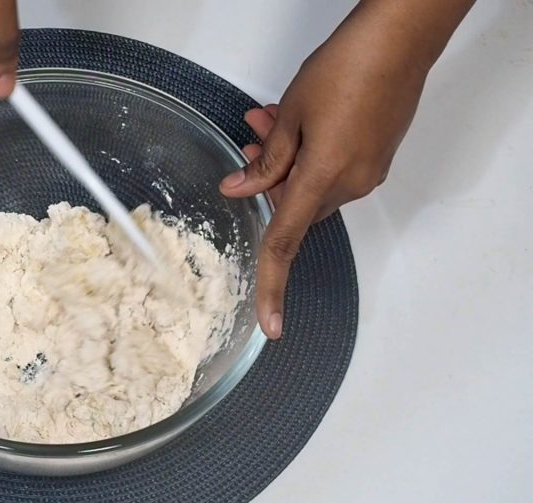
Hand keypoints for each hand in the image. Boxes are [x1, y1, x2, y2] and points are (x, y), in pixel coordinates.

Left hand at [220, 6, 432, 339]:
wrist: (401, 37)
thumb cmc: (348, 67)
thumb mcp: (291, 115)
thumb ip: (265, 160)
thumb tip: (241, 189)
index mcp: (324, 179)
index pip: (285, 243)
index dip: (273, 287)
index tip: (270, 326)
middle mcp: (351, 183)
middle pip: (293, 203)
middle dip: (267, 177)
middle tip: (252, 136)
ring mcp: (368, 170)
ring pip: (310, 181)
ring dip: (285, 158)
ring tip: (267, 117)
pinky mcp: (376, 153)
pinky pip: (331, 166)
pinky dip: (308, 151)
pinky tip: (296, 118)